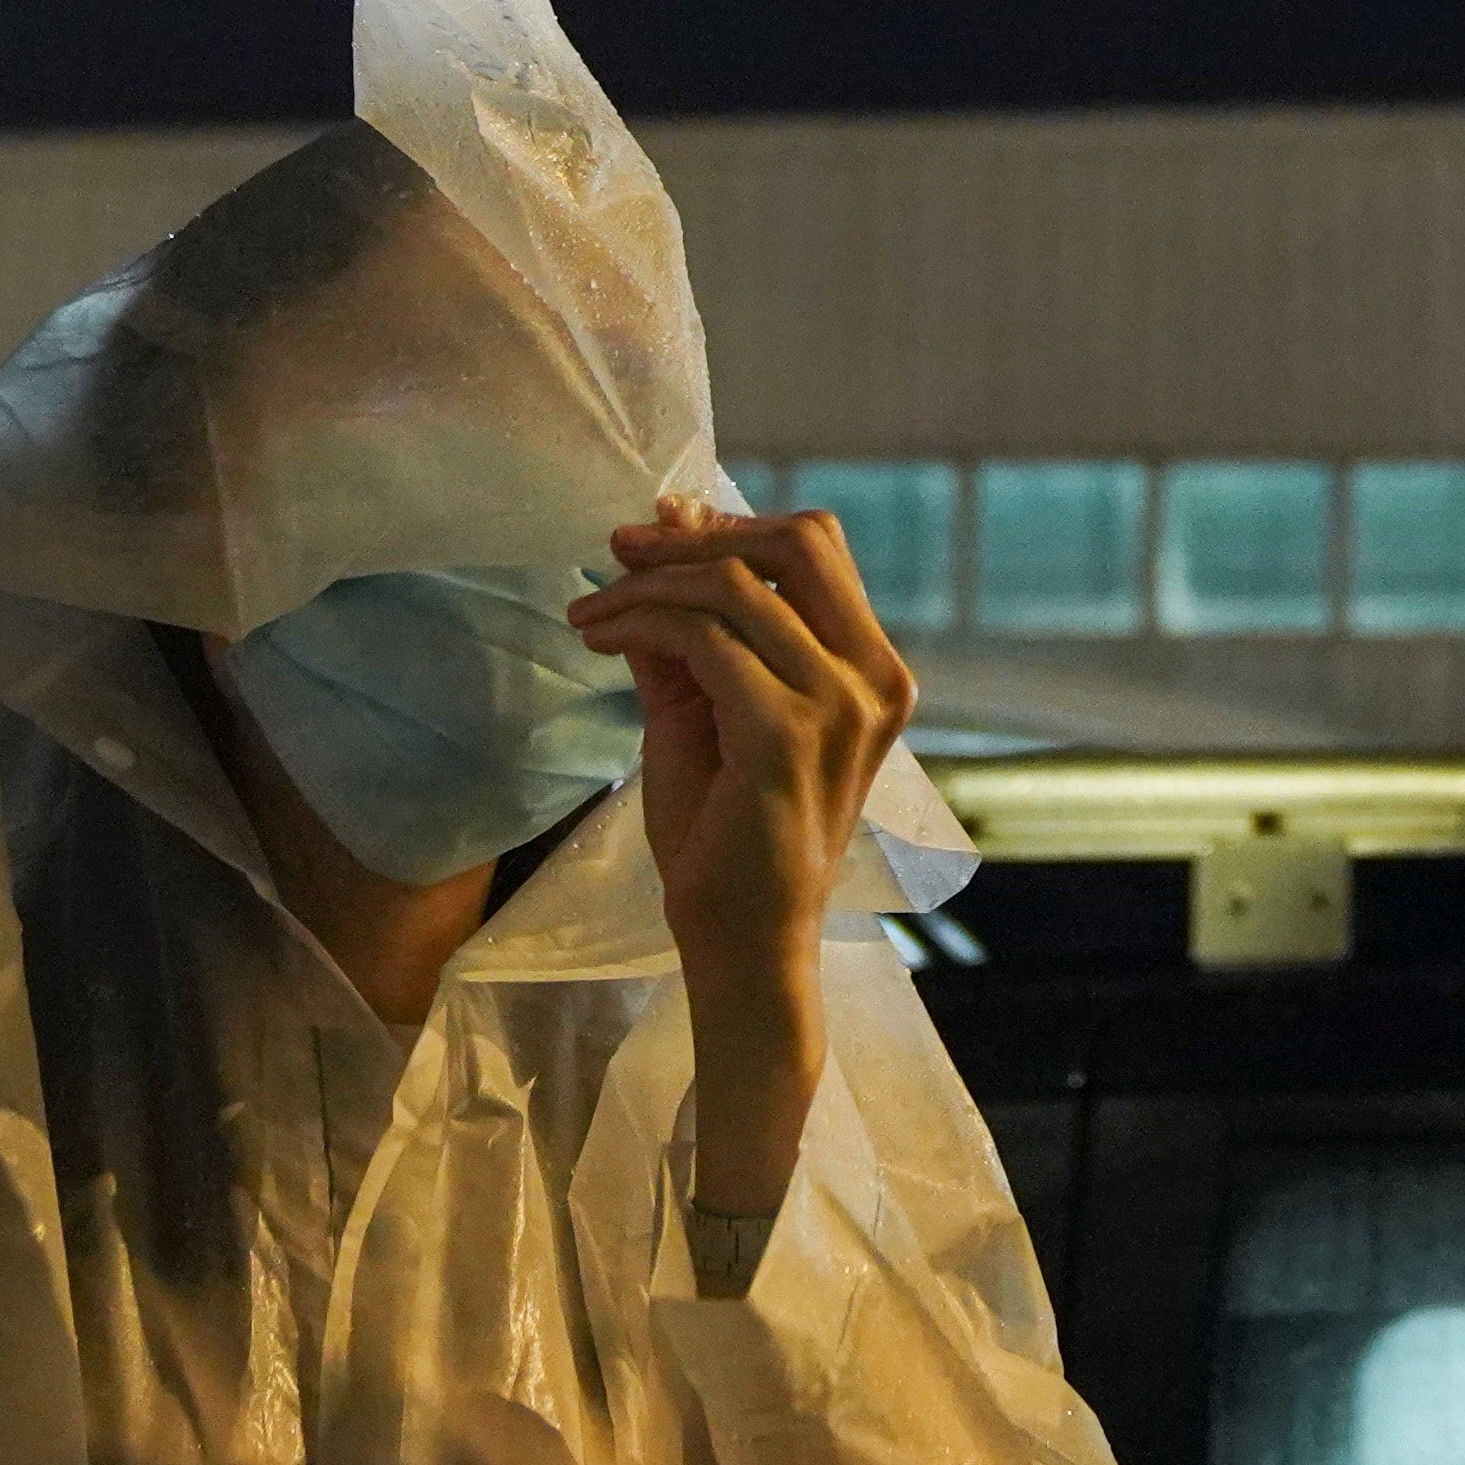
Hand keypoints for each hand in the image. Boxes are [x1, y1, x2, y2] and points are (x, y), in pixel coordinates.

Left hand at [570, 506, 920, 990]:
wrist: (744, 942)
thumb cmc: (731, 836)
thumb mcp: (710, 708)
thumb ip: (697, 626)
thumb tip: (665, 527)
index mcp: (873, 670)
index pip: (816, 550)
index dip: (732, 522)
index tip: (655, 531)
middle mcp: (873, 678)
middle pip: (796, 543)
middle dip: (697, 535)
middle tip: (621, 549)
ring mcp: (837, 705)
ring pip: (735, 586)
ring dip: (648, 585)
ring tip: (592, 611)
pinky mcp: (785, 734)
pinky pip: (704, 640)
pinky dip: (641, 624)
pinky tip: (600, 639)